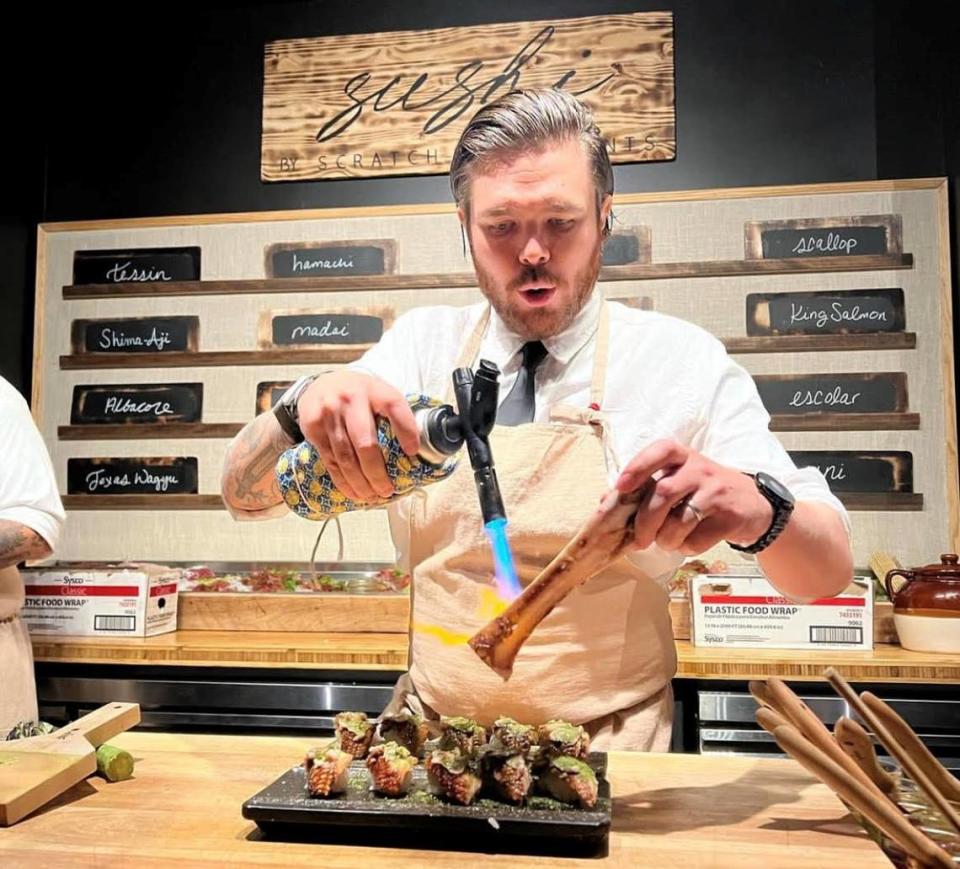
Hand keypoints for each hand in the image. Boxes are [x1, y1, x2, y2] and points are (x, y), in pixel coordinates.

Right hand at [297, 372, 418, 501]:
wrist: (320, 383)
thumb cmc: (358, 395)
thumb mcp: (377, 393)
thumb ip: (393, 413)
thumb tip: (418, 450)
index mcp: (375, 389)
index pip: (394, 407)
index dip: (406, 430)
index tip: (413, 451)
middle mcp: (351, 399)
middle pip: (366, 443)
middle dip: (377, 473)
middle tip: (387, 490)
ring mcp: (330, 413)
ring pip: (346, 457)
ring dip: (360, 483)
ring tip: (372, 496)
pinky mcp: (313, 427)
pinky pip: (330, 460)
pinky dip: (342, 481)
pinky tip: (353, 492)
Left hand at [615, 439, 772, 555]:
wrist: (753, 504)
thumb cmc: (703, 491)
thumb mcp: (677, 479)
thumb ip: (645, 487)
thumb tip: (606, 500)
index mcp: (682, 456)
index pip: (660, 451)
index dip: (637, 467)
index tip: (621, 487)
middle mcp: (700, 469)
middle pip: (664, 493)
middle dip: (645, 521)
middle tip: (638, 540)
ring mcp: (717, 492)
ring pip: (680, 520)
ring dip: (665, 539)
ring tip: (665, 542)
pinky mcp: (730, 517)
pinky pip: (698, 538)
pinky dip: (686, 546)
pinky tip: (687, 543)